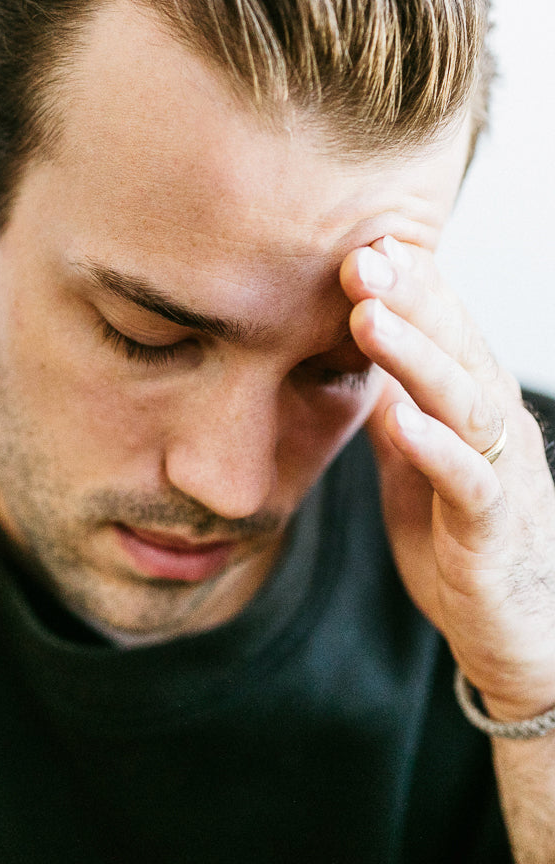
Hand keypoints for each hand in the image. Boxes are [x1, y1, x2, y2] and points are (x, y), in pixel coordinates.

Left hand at [340, 236, 554, 722]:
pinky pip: (468, 482)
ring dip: (417, 356)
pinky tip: (399, 419)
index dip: (408, 283)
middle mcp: (497, 425)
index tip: (359, 240)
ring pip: (464, 401)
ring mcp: (500, 473)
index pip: (445, 327)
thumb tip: (356, 364)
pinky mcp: (494, 528)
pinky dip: (433, 448)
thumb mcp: (415, 463)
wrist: (515, 630)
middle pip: (458, 347)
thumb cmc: (461, 539)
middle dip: (411, 297)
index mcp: (472, 402)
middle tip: (360, 256)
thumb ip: (395, 411)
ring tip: (367, 317)